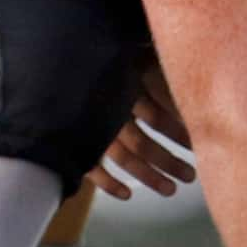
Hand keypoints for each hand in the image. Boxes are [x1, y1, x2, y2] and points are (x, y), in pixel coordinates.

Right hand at [82, 63, 196, 199]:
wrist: (44, 63)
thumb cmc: (90, 52)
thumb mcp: (124, 51)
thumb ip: (148, 62)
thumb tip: (183, 72)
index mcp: (123, 84)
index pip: (161, 115)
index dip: (183, 133)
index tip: (202, 146)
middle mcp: (108, 108)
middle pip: (146, 142)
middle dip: (170, 161)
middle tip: (191, 176)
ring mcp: (89, 126)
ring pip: (124, 158)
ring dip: (150, 176)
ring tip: (171, 190)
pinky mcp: (72, 140)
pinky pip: (92, 168)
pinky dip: (110, 184)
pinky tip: (127, 194)